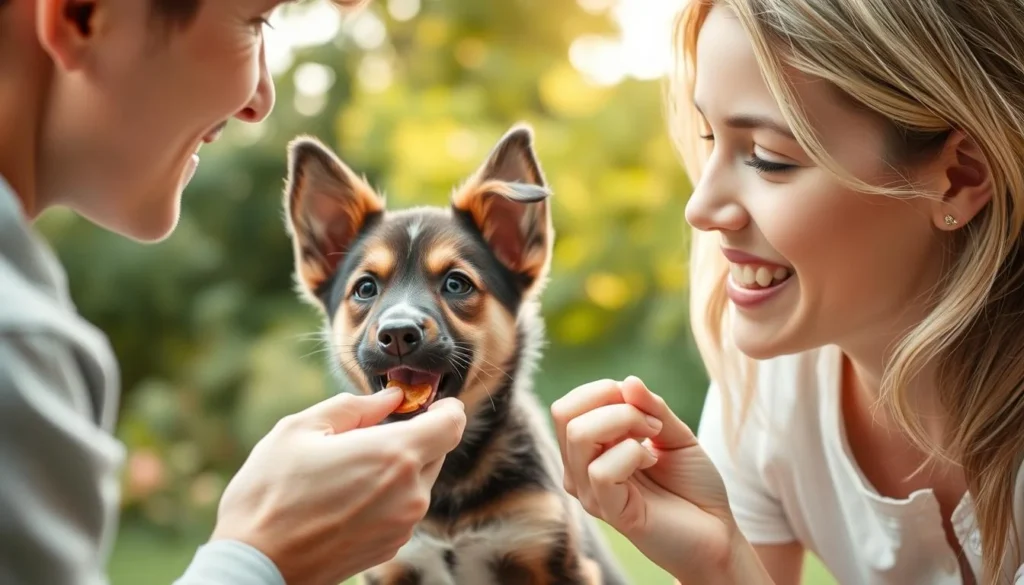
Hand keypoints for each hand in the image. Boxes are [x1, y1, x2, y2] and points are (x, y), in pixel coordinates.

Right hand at [210, 387, 466, 584]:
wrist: (255, 566)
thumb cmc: (270, 494)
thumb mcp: (300, 430)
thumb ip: (354, 407)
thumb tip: (390, 399)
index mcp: (394, 456)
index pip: (452, 423)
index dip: (444, 408)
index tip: (424, 404)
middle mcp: (410, 494)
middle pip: (436, 451)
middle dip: (411, 437)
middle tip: (365, 436)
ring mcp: (403, 525)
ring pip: (418, 481)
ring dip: (396, 469)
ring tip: (345, 472)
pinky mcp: (391, 547)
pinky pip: (402, 508)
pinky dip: (386, 496)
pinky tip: (344, 499)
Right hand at [551, 377, 738, 582]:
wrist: (717, 531)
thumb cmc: (691, 484)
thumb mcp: (674, 432)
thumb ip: (650, 406)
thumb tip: (627, 381)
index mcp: (588, 452)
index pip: (567, 406)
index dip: (603, 390)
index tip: (645, 407)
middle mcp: (580, 472)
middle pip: (565, 413)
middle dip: (615, 402)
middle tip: (651, 422)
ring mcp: (591, 493)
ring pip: (579, 434)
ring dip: (625, 421)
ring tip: (653, 439)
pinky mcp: (609, 512)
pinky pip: (601, 469)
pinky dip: (631, 453)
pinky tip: (650, 462)